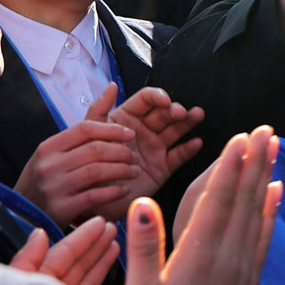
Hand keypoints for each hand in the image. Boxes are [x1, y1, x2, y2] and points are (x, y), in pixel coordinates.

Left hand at [8, 217, 119, 284]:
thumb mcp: (19, 284)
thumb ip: (29, 260)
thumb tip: (41, 233)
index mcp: (34, 283)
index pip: (62, 254)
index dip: (82, 237)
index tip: (101, 222)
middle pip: (75, 267)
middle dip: (95, 247)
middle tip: (114, 229)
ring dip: (101, 267)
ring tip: (116, 249)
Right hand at [13, 119, 140, 227]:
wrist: (21, 216)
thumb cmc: (45, 180)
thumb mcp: (55, 153)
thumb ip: (85, 128)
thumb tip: (112, 88)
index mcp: (48, 147)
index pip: (85, 129)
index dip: (112, 130)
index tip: (130, 133)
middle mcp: (49, 164)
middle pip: (94, 150)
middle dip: (120, 152)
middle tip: (134, 156)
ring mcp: (54, 187)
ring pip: (96, 171)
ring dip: (121, 170)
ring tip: (133, 171)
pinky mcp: (61, 209)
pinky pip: (94, 196)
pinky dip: (113, 191)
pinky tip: (123, 190)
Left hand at [91, 86, 202, 219]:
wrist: (91, 199)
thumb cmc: (87, 165)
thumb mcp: (89, 134)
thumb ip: (99, 109)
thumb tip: (112, 85)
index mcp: (126, 118)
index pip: (146, 100)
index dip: (158, 96)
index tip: (165, 101)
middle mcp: (143, 131)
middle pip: (164, 113)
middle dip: (174, 109)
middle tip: (180, 112)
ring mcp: (154, 149)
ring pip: (175, 130)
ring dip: (187, 122)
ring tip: (197, 114)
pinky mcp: (162, 168)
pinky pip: (178, 155)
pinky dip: (189, 149)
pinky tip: (196, 142)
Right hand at [124, 126, 282, 284]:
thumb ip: (144, 245)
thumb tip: (141, 203)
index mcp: (199, 255)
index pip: (219, 200)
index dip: (230, 166)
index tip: (242, 137)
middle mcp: (228, 257)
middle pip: (245, 200)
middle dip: (255, 162)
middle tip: (267, 130)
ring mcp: (242, 269)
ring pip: (258, 214)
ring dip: (266, 179)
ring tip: (275, 150)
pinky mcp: (249, 282)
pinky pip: (265, 238)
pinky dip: (272, 212)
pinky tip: (276, 194)